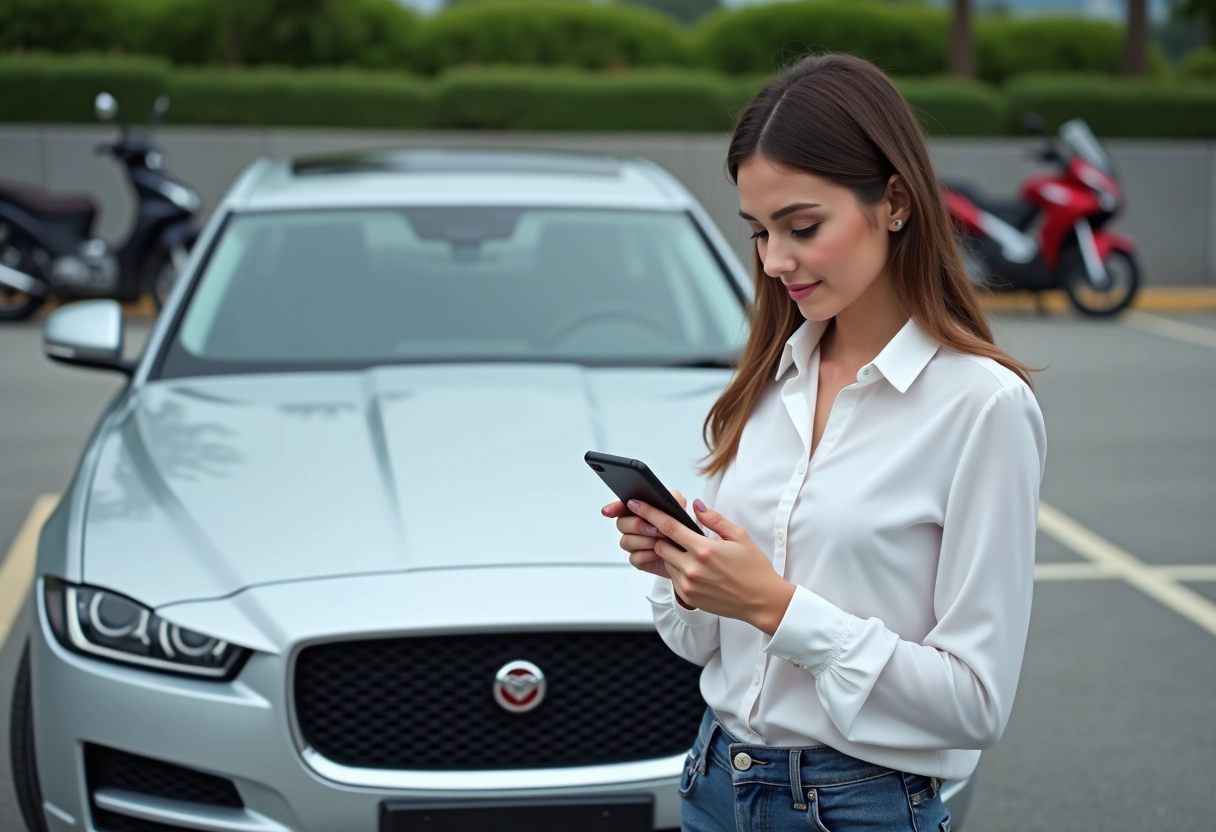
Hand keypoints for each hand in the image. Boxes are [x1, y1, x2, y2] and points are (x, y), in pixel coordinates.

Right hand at [601, 491, 687, 580]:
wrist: (688, 555)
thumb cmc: (682, 531)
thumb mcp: (681, 511)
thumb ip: (674, 499)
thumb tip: (669, 497)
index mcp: (640, 511)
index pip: (621, 506)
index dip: (613, 507)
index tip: (608, 511)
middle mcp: (634, 526)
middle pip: (621, 524)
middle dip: (638, 526)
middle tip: (655, 529)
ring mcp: (635, 543)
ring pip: (626, 541)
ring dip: (644, 541)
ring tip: (660, 541)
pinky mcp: (638, 560)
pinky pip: (634, 558)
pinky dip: (646, 555)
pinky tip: (657, 553)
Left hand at [622, 498, 796, 635]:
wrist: (761, 601)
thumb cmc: (753, 568)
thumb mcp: (739, 537)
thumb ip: (714, 519)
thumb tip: (695, 505)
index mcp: (705, 549)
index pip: (668, 526)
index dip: (649, 513)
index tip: (635, 504)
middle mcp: (693, 568)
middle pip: (661, 545)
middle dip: (661, 535)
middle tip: (674, 531)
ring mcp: (688, 585)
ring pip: (666, 561)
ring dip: (671, 553)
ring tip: (692, 552)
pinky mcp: (688, 596)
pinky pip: (673, 577)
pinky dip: (678, 568)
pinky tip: (697, 568)